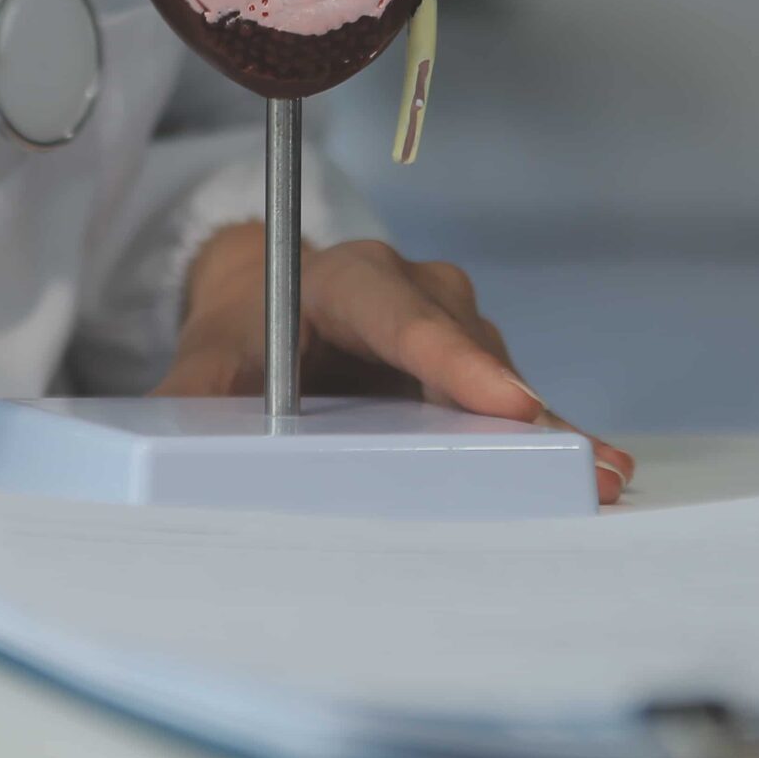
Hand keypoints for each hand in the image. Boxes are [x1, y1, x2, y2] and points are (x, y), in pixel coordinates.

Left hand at [160, 226, 635, 503]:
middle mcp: (412, 293)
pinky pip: (509, 403)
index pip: (402, 315)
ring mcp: (451, 328)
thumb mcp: (209, 358)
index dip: (453, 359)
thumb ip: (191, 396)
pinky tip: (590, 472)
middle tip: (571, 459)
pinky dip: (544, 438)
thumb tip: (167, 440)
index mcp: (346, 279)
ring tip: (591, 479)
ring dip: (541, 430)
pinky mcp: (469, 370)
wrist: (266, 306)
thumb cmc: (244, 328)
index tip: (502, 399)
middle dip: (518, 406)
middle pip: (468, 348)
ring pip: (500, 377)